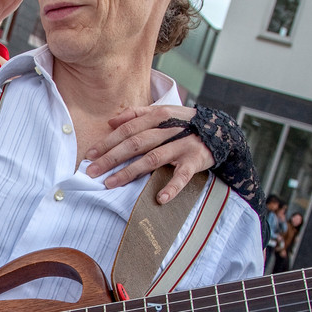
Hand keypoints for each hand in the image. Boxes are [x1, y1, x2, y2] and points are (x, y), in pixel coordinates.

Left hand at [84, 106, 214, 203]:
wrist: (220, 131)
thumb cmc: (185, 123)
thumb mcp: (163, 112)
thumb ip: (136, 114)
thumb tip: (111, 122)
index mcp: (158, 117)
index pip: (128, 130)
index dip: (107, 142)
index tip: (90, 154)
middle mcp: (168, 130)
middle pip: (135, 144)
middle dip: (111, 158)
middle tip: (92, 171)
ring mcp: (182, 146)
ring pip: (152, 159)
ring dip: (130, 172)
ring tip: (111, 183)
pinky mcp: (195, 161)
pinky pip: (182, 176)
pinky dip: (171, 187)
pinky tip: (159, 199)